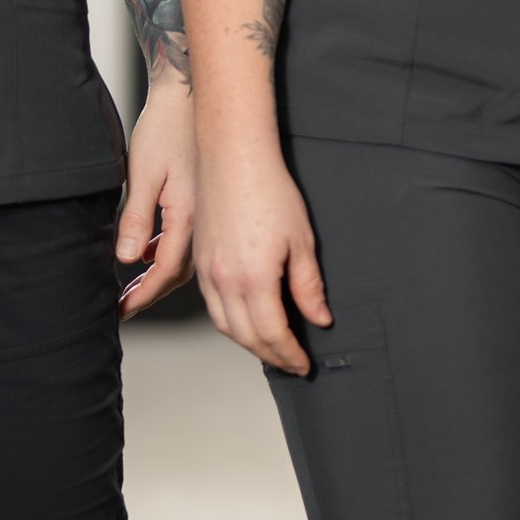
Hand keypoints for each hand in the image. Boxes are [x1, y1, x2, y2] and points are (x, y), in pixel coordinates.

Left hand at [116, 69, 197, 313]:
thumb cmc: (165, 126)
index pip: (165, 270)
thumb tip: (127, 259)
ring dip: (158, 275)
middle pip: (178, 272)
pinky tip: (148, 254)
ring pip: (184, 257)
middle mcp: (202, 219)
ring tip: (133, 288)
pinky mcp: (201, 201)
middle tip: (124, 308)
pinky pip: (186, 239)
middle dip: (150, 293)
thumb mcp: (143, 173)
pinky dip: (166, 253)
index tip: (122, 311)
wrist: (190, 94)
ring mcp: (205, 211)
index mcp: (187, 215)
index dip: (143, 295)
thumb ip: (135, 218)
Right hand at [194, 137, 330, 373]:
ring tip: (270, 347)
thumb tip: (319, 317)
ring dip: (248, 342)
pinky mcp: (200, 259)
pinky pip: (212, 305)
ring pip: (225, 324)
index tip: (303, 364)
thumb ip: (308, 285)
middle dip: (271, 355)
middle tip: (290, 363)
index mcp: (254, 279)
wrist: (233, 155)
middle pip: (247, 336)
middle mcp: (225, 281)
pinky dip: (230, 321)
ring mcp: (208, 271)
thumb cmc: (269, 190)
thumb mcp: (302, 241)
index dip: (290, 355)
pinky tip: (245, 318)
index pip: (273, 334)